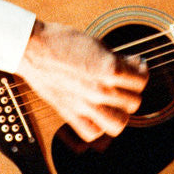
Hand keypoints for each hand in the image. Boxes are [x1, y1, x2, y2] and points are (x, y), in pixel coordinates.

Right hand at [16, 19, 147, 141]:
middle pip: (134, 102)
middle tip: (126, 81)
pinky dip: (99, 127)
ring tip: (116, 101)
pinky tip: (98, 113)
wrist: (32, 48)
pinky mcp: (69, 114)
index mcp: (108, 69)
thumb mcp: (97, 44)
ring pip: (119, 123)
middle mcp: (99, 90)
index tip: (136, 65)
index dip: (141, 70)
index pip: (141, 80)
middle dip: (132, 90)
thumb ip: (117, 59)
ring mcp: (84, 105)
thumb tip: (133, 66)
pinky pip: (92, 133)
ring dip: (121, 113)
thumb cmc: (62, 40)